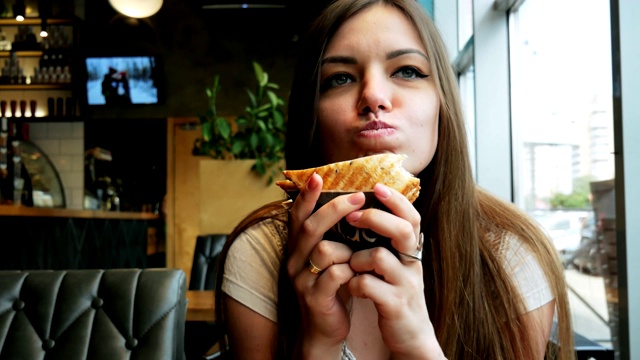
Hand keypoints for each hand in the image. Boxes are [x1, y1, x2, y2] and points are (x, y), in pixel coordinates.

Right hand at [286, 173, 365, 356]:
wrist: (324, 329)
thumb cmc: (332, 287)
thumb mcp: (331, 258)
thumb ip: (334, 236)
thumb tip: (354, 202)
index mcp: (297, 248)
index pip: (298, 216)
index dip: (306, 196)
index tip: (318, 175)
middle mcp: (294, 261)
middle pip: (310, 228)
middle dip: (334, 209)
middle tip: (359, 197)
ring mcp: (302, 280)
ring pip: (323, 251)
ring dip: (347, 247)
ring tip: (363, 249)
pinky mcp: (314, 298)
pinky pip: (335, 276)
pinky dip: (351, 270)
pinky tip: (360, 272)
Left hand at [346, 184, 444, 358]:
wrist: (411, 336)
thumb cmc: (394, 293)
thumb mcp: (395, 265)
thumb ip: (384, 242)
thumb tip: (360, 210)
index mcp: (410, 251)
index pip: (411, 217)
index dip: (396, 200)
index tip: (377, 186)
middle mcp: (412, 264)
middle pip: (402, 230)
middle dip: (376, 218)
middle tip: (353, 217)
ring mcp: (405, 285)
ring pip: (380, 257)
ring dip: (358, 258)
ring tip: (352, 266)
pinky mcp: (394, 305)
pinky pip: (368, 285)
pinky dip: (355, 284)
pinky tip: (353, 288)